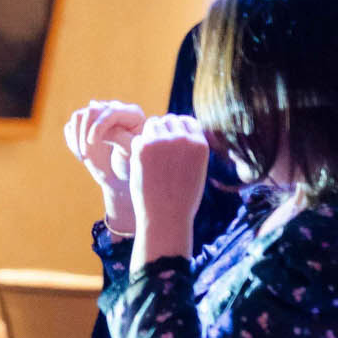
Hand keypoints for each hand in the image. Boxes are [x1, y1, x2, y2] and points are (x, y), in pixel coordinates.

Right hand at [63, 101, 144, 233]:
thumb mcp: (138, 161)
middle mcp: (116, 113)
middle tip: (85, 155)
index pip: (109, 110)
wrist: (134, 183)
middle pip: (91, 110)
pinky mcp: (88, 130)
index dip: (98, 127)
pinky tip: (81, 155)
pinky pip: (72, 126)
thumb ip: (126, 144)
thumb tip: (111, 132)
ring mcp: (101, 121)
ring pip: (79, 116)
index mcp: (133, 115)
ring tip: (83, 156)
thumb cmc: (143, 174)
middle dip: (84, 133)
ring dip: (76, 136)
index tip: (93, 146)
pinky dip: (72, 138)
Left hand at [129, 114, 208, 255]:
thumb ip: (189, 148)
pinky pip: (137, 138)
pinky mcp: (143, 147)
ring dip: (149, 137)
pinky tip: (142, 167)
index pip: (186, 121)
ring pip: (152, 124)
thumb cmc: (181, 198)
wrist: (165, 217)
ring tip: (150, 160)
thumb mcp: (196, 170)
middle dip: (162, 132)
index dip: (177, 130)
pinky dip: (137, 150)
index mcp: (200, 144)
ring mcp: (162, 141)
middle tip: (157, 154)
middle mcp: (183, 138)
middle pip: (168, 120)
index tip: (171, 145)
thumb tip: (177, 129)